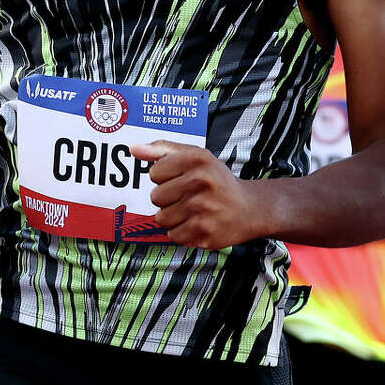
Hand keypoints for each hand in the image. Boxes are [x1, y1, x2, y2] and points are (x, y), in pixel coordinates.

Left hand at [136, 142, 258, 249]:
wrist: (250, 208)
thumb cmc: (217, 181)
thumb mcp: (196, 157)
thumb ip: (163, 150)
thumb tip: (134, 149)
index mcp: (197, 159)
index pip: (154, 173)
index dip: (165, 178)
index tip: (182, 179)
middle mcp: (201, 181)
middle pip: (156, 197)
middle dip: (168, 199)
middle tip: (190, 197)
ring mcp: (203, 208)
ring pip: (161, 218)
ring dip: (173, 218)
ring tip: (193, 211)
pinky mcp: (204, 232)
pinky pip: (173, 236)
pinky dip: (182, 233)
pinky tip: (197, 224)